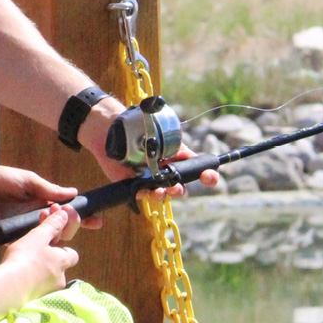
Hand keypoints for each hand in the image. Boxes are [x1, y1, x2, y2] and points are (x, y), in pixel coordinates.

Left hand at [0, 165, 101, 236]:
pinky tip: (42, 231)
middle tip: (70, 214)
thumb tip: (73, 193)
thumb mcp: (27, 181)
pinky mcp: (17, 239)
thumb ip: (49, 189)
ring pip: (52, 238)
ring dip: (58, 229)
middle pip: (64, 227)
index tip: (96, 221)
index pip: (66, 211)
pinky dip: (42, 240)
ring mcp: (27, 230)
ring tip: (49, 216)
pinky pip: (34, 244)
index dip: (82, 217)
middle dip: (73, 222)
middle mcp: (37, 217)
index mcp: (41, 201)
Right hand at [0, 204, 79, 297]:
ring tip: (21, 259)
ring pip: (46, 276)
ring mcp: (47, 291)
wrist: (8, 288)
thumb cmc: (25, 258)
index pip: (72, 254)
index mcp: (63, 262)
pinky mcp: (34, 299)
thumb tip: (64, 214)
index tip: (50, 241)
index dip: (62, 247)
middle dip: (48, 257)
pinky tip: (15, 271)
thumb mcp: (38, 236)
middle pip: (58, 265)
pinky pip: (34, 284)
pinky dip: (28, 277)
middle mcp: (60, 278)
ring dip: (37, 267)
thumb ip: (51, 225)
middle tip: (33, 249)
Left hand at [79, 104, 219, 198]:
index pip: (198, 171)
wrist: (112, 128)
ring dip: (164, 195)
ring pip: (161, 194)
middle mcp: (166, 172)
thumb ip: (175, 143)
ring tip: (160, 191)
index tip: (210, 177)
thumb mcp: (162, 131)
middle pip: (180, 188)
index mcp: (177, 159)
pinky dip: (144, 194)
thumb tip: (188, 155)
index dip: (208, 176)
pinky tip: (145, 190)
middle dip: (180, 190)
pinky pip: (141, 194)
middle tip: (176, 186)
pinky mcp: (132, 184)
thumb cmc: (139, 127)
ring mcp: (149, 180)